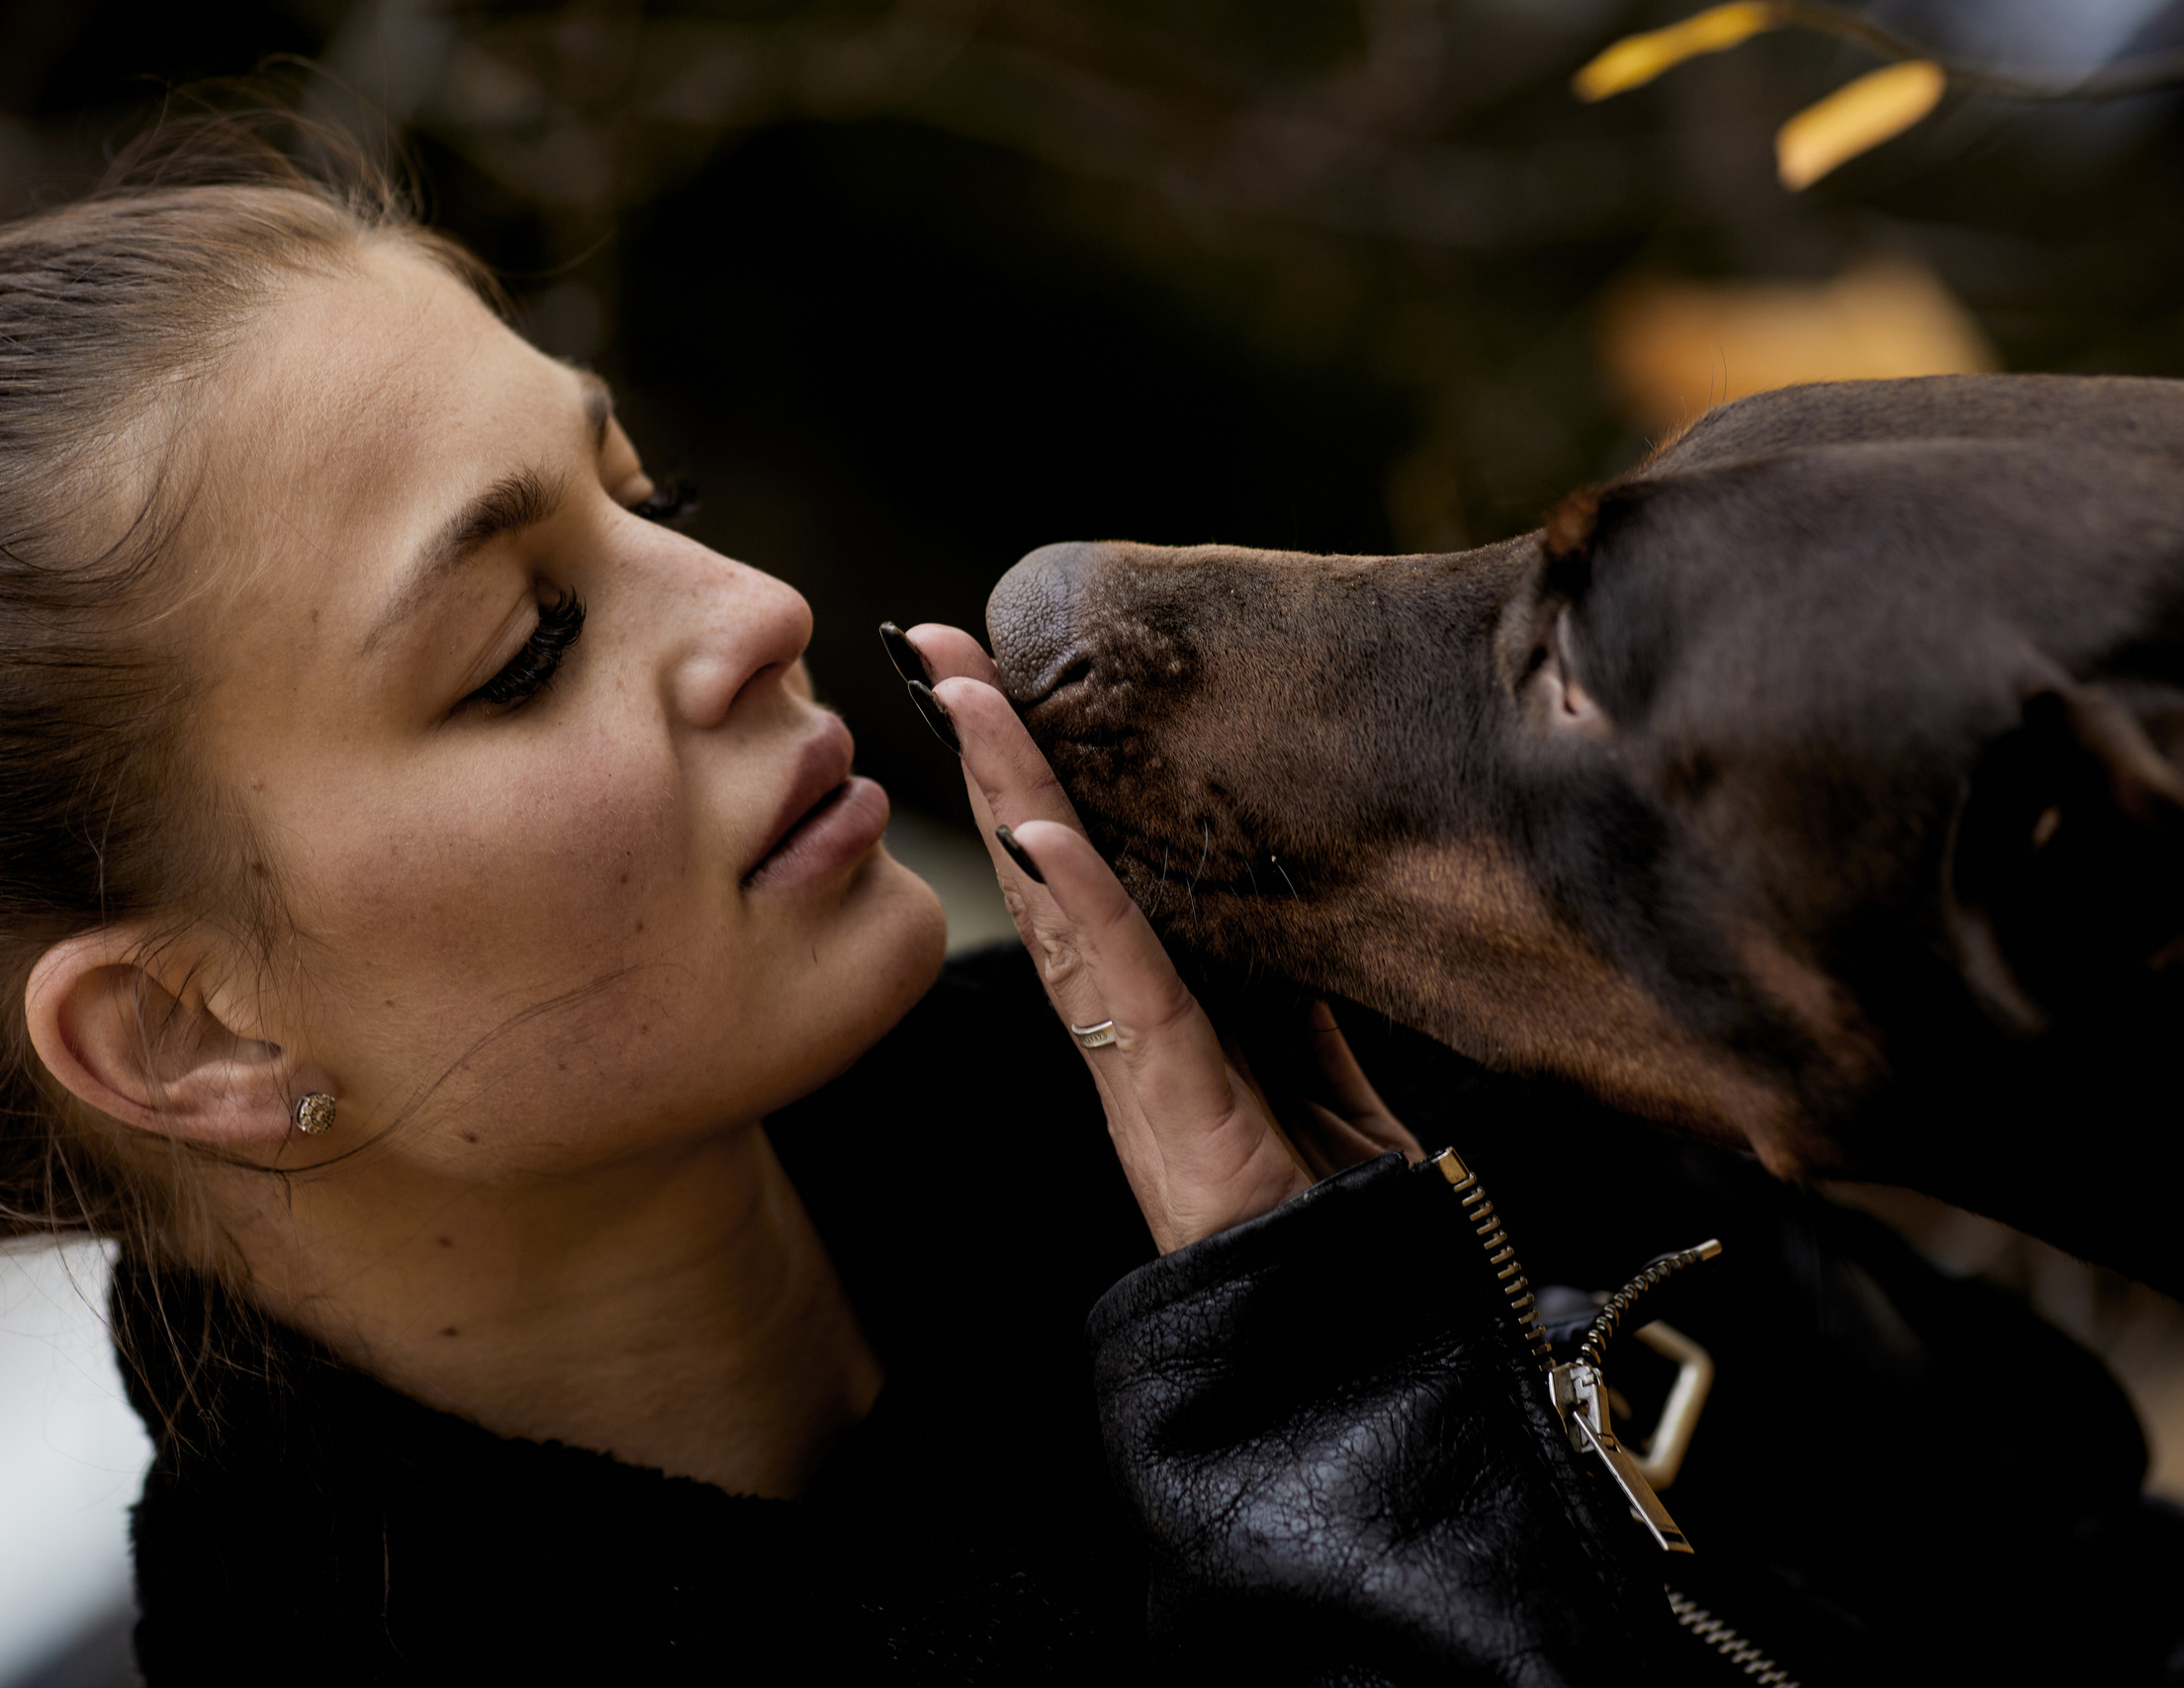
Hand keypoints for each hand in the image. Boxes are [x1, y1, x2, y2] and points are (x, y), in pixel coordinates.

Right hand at [903, 624, 1421, 1251]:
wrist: (1347, 1326)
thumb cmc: (1326, 1205)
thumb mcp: (1307, 1061)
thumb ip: (1279, 985)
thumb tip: (1279, 898)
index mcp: (1147, 1017)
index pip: (1071, 874)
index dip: (1023, 779)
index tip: (985, 681)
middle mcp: (1120, 1032)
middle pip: (1039, 870)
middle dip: (988, 754)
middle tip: (939, 650)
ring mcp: (1135, 1068)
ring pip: (1059, 906)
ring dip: (1006, 792)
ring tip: (965, 696)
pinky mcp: (1173, 1106)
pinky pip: (1122, 985)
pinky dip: (1076, 900)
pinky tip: (1037, 829)